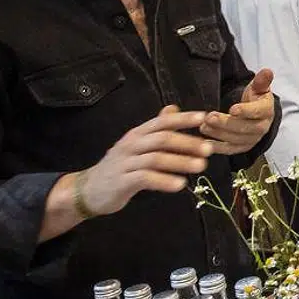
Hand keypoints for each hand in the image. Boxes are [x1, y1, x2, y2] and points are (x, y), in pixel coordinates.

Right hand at [78, 106, 213, 214]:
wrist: (89, 190)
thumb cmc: (120, 166)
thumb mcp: (137, 145)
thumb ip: (156, 129)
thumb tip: (174, 108)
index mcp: (137, 134)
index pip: (161, 122)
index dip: (182, 119)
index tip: (204, 117)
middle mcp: (131, 144)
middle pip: (161, 139)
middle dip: (187, 142)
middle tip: (209, 149)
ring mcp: (125, 163)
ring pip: (156, 159)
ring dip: (180, 162)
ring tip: (201, 166)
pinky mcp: (121, 181)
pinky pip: (145, 178)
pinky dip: (164, 181)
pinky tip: (180, 185)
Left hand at [202, 68, 275, 154]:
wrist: (256, 115)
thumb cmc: (255, 99)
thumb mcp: (258, 88)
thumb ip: (261, 81)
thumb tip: (267, 71)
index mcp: (266, 111)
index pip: (258, 112)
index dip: (245, 111)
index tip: (232, 109)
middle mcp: (262, 128)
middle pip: (245, 128)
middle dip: (226, 123)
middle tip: (209, 117)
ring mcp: (252, 140)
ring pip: (235, 139)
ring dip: (218, 134)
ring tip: (203, 126)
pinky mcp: (242, 148)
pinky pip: (230, 150)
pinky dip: (217, 147)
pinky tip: (205, 143)